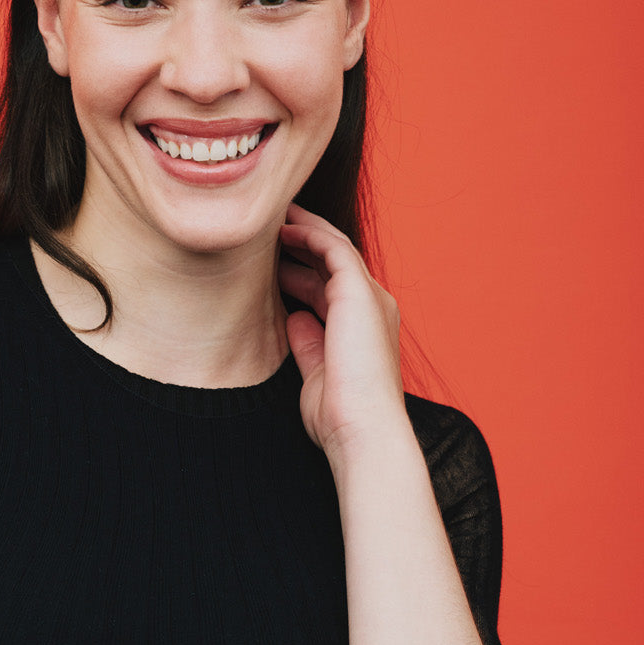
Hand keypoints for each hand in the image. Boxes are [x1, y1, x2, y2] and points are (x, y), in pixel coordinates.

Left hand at [278, 204, 405, 459]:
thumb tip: (294, 318)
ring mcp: (370, 297)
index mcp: (363, 328)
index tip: (271, 262)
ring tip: (275, 216)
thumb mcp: (315, 372)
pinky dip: (310, 234)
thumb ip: (308, 342)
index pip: (331, 287)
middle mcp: (373, 307)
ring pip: (335, 248)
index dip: (302, 271)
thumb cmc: (338, 414)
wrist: (361, 428)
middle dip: (304, 243)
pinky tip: (285, 228)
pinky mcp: (360, 292)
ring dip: (305, 230)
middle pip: (334, 262)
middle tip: (271, 229)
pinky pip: (333, 249)